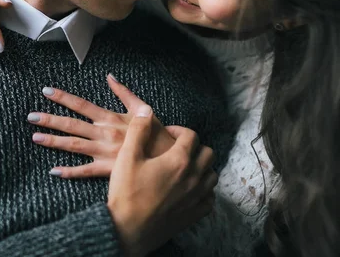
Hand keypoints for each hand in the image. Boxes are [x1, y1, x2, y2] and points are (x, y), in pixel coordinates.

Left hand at [28, 74, 174, 177]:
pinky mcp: (107, 170)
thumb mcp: (142, 109)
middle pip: (72, 124)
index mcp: (111, 118)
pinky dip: (69, 172)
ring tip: (35, 138)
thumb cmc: (157, 134)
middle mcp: (104, 134)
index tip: (46, 91)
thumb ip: (124, 92)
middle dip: (50, 119)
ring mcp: (104, 152)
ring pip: (74, 146)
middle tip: (30, 116)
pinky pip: (85, 171)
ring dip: (53, 141)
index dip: (63, 97)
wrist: (170, 158)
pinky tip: (53, 171)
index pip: (82, 105)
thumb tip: (110, 76)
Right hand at [107, 105, 216, 256]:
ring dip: (202, 167)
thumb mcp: (127, 156)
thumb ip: (139, 130)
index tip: (168, 134)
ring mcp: (196, 198)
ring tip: (185, 167)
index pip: (191, 136)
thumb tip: (146, 109)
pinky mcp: (195, 214)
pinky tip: (190, 189)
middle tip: (178, 148)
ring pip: (212, 175)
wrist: (128, 230)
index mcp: (179, 160)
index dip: (180, 131)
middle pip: (207, 153)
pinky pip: (210, 198)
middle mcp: (194, 177)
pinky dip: (204, 190)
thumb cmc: (126, 192)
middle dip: (195, 146)